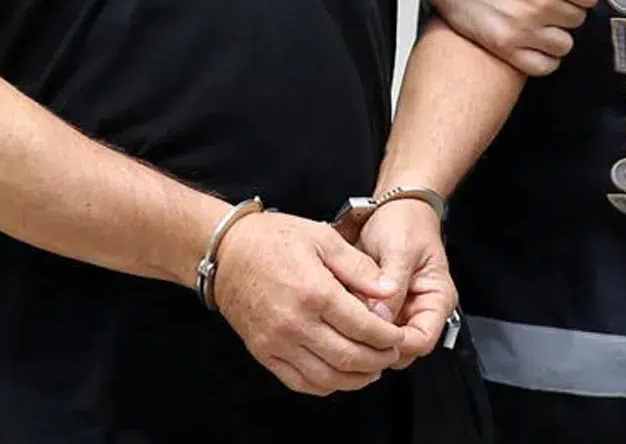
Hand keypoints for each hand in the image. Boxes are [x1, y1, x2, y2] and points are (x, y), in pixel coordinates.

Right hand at [213, 212, 405, 395]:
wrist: (226, 252)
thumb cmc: (273, 239)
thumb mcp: (323, 239)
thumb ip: (359, 268)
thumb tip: (390, 292)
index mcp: (315, 293)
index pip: (364, 328)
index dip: (389, 338)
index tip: (400, 337)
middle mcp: (296, 323)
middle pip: (350, 357)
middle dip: (379, 360)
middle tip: (391, 353)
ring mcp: (277, 342)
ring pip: (327, 377)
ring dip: (356, 378)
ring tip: (372, 369)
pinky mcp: (263, 352)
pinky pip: (300, 382)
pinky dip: (326, 385)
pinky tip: (340, 376)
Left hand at [355, 199, 454, 367]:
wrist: (394, 206)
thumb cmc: (405, 221)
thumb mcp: (400, 250)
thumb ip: (392, 286)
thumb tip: (380, 318)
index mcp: (437, 299)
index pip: (422, 341)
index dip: (397, 345)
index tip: (371, 338)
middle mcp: (421, 310)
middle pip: (401, 348)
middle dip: (376, 343)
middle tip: (349, 329)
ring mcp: (402, 310)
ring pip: (382, 340)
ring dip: (363, 332)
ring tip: (343, 316)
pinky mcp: (382, 306)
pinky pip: (369, 325)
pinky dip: (355, 321)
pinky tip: (341, 309)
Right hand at [430, 0, 621, 76]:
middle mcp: (538, 4)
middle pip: (578, 20)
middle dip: (565, 9)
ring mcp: (521, 29)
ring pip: (564, 44)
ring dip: (555, 33)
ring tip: (535, 20)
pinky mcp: (503, 47)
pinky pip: (544, 66)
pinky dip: (544, 57)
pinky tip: (533, 42)